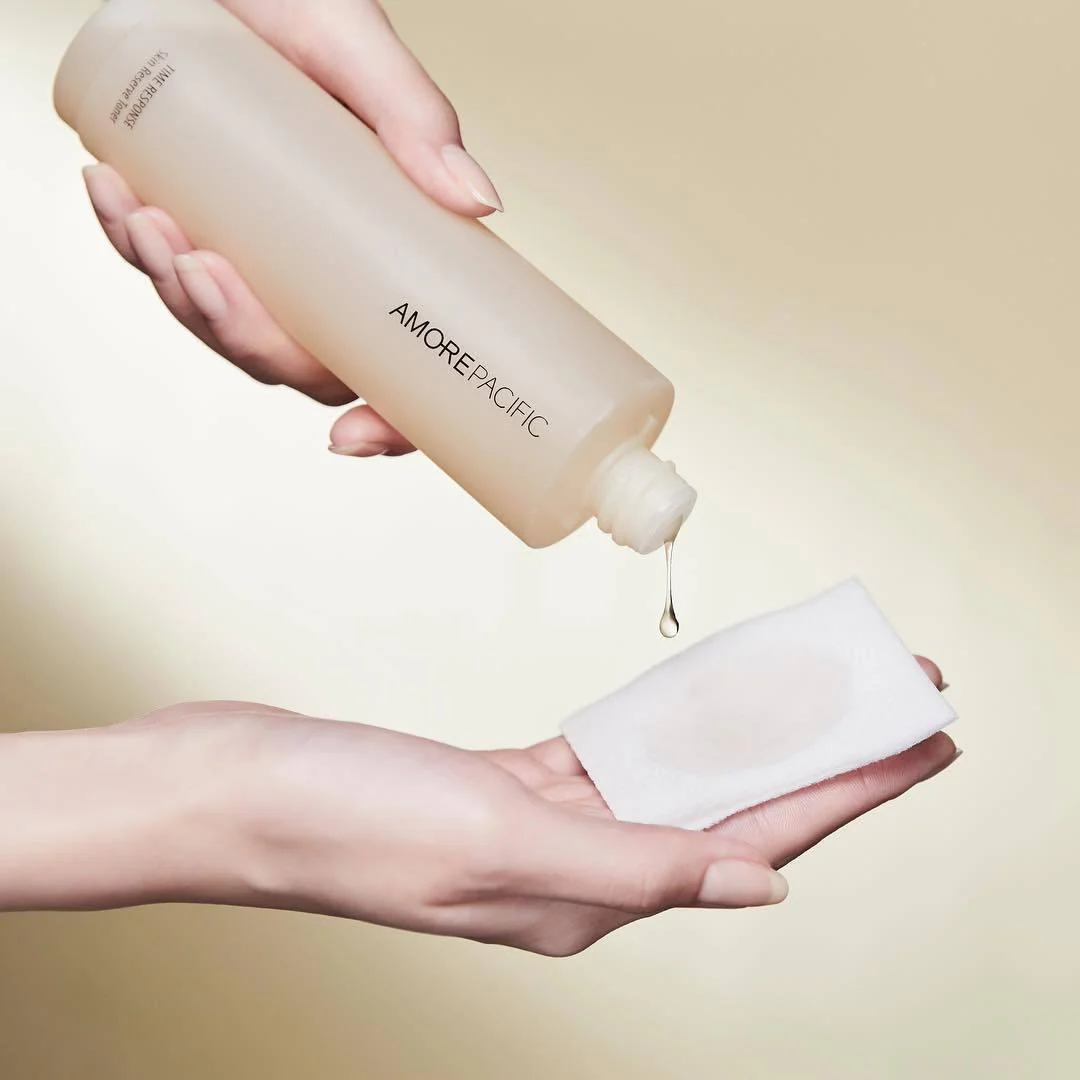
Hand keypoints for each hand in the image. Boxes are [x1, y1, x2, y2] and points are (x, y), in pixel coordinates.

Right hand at [0, 662, 954, 956]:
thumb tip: (756, 889)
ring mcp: (541, 827)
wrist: (236, 787)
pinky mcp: (506, 787)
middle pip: (732, 808)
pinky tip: (699, 710)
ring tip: (818, 696)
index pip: (753, 842)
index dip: (849, 792)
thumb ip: (630, 869)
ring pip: (677, 778)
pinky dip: (666, 728)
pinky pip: (614, 757)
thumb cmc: (344, 819)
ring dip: (751, 738)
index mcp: (584, 900)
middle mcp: (576, 871)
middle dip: (823, 756)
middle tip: (899, 700)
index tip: (922, 742)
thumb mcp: (496, 843)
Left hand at [82, 0, 497, 456]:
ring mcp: (262, 249)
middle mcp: (322, 265)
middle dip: (241, 338)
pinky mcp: (203, 218)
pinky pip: (167, 265)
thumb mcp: (357, 51)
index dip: (383, 421)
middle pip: (293, 359)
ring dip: (178, 297)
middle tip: (204, 270)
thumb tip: (482, 202)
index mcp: (381, 252)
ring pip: (224, 324)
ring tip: (150, 225)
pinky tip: (115, 200)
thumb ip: (417, 118)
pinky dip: (131, 245)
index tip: (351, 438)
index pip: (393, 366)